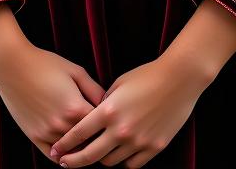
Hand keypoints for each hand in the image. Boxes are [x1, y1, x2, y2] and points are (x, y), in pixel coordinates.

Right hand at [0, 38, 106, 162]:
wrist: (13, 65)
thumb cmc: (46, 64)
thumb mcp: (76, 71)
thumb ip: (95, 90)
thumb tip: (109, 104)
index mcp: (76, 108)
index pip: (102, 127)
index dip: (109, 124)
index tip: (115, 122)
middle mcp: (63, 125)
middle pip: (89, 142)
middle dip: (98, 139)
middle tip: (105, 136)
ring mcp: (47, 133)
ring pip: (72, 152)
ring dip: (82, 149)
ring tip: (91, 144)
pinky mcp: (34, 137)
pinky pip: (53, 157)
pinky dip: (64, 157)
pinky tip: (70, 152)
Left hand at [49, 51, 212, 167]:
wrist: (179, 79)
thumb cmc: (147, 75)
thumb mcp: (119, 84)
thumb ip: (104, 103)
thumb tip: (93, 118)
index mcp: (109, 110)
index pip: (79, 133)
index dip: (65, 144)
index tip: (56, 151)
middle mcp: (121, 130)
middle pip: (90, 156)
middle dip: (74, 161)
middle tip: (65, 163)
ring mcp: (138, 141)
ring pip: (111, 162)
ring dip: (100, 160)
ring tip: (95, 155)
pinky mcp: (154, 148)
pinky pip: (132, 164)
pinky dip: (123, 161)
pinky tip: (119, 155)